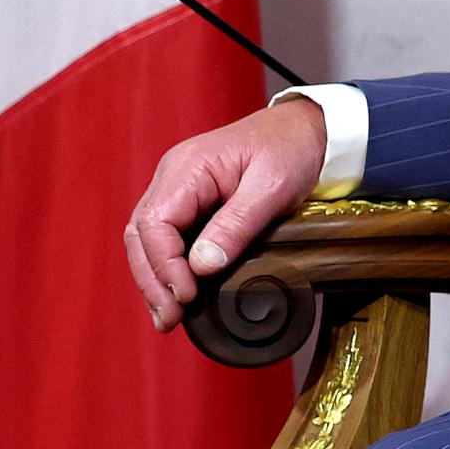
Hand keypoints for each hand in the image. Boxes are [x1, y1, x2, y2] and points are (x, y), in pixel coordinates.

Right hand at [123, 99, 327, 333]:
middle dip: (153, 281)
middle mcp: (174, 176)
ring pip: (148, 241)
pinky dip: (168, 269)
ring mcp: (179, 189)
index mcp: (188, 166)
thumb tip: (201, 266)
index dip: (165, 265)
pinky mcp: (190, 203)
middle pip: (141, 235)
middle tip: (169, 319)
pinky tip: (176, 296)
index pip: (155, 223)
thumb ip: (237, 223)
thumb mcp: (274, 185)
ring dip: (156, 280)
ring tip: (168, 318)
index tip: (186, 295)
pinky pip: (167, 239)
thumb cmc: (292, 147)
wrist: (307, 129)